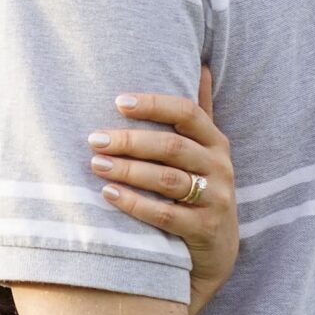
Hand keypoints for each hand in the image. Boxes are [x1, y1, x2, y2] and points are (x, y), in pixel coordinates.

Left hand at [91, 67, 237, 314]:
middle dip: (130, 141)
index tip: (117, 101)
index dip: (154, 104)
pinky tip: (108, 194)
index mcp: (215, 142)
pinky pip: (166, 215)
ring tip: (96, 164)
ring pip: (168, 180)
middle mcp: (220, 167)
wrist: (217, 250)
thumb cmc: (199, 189)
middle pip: (172, 146)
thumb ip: (199, 112)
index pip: (187, 113)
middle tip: (94, 138)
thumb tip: (199, 64)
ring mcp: (215, 199)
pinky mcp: (205, 230)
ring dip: (129, 170)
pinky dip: (135, 204)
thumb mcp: (203, 152)